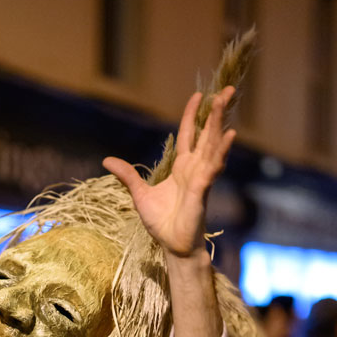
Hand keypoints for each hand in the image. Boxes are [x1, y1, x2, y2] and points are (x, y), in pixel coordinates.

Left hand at [103, 87, 235, 257]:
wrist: (173, 246)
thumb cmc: (161, 223)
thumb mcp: (140, 195)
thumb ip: (127, 176)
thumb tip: (107, 161)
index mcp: (182, 168)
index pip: (190, 134)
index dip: (193, 114)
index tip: (198, 95)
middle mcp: (195, 169)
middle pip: (207, 133)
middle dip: (215, 111)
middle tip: (227, 89)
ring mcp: (201, 177)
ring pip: (212, 144)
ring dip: (218, 122)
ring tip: (225, 99)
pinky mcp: (202, 189)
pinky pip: (213, 167)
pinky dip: (221, 151)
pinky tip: (229, 134)